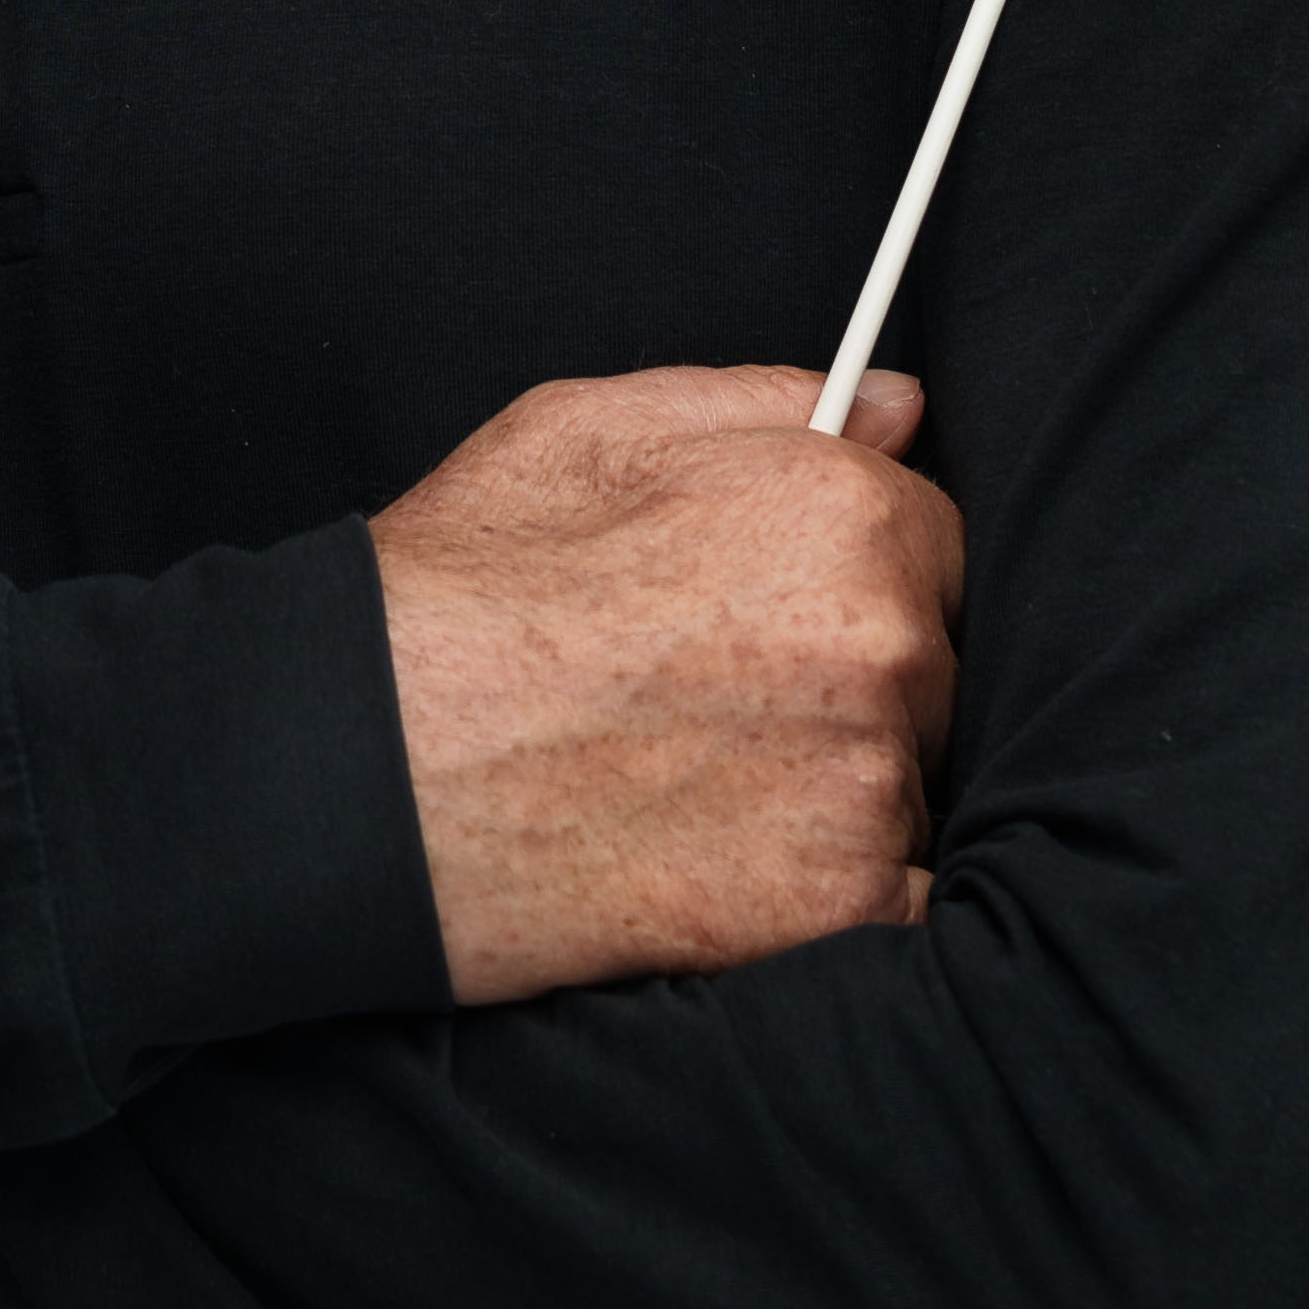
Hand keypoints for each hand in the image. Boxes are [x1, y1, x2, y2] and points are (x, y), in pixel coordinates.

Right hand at [369, 363, 960, 1001]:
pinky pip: (902, 900)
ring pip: (907, 781)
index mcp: (837, 510)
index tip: (778, 608)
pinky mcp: (841, 905)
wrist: (376, 766)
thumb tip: (898, 408)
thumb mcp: (588, 428)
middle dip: (851, 679)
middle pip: (932, 666)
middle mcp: (880, 641)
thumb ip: (763, 403)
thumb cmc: (471, 585)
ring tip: (697, 779)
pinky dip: (840, 891)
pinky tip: (734, 863)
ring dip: (836, 785)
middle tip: (713, 698)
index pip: (932, 543)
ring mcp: (867, 782)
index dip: (852, 572)